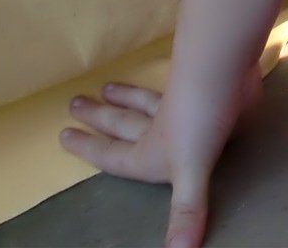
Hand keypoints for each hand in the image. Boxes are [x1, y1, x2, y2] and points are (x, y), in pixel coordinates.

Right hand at [59, 66, 261, 247]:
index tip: (64, 135)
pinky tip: (168, 75)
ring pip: (145, 102)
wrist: (224, 73)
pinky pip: (175, 86)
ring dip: (126, 96)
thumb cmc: (200, 125)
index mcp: (149, 153)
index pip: (111, 154)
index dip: (88, 148)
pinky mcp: (200, 88)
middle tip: (74, 102)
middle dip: (99, 117)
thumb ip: (185, 212)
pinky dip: (168, 82)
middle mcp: (158, 128)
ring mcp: (178, 105)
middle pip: (122, 123)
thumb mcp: (191, 173)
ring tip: (107, 86)